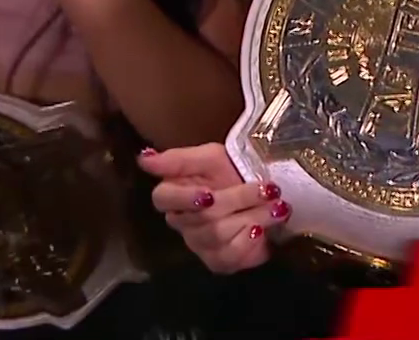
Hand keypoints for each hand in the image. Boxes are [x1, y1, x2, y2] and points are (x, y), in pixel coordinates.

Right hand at [139, 143, 289, 273]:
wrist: (262, 191)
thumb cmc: (230, 170)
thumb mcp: (208, 156)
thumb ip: (176, 159)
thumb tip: (143, 158)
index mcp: (173, 194)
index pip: (163, 199)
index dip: (184, 199)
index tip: (209, 194)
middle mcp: (181, 223)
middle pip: (202, 218)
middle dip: (238, 201)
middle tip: (268, 190)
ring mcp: (199, 245)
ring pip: (218, 237)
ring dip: (253, 219)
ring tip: (276, 206)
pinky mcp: (218, 262)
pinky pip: (229, 258)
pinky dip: (250, 244)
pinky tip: (263, 231)